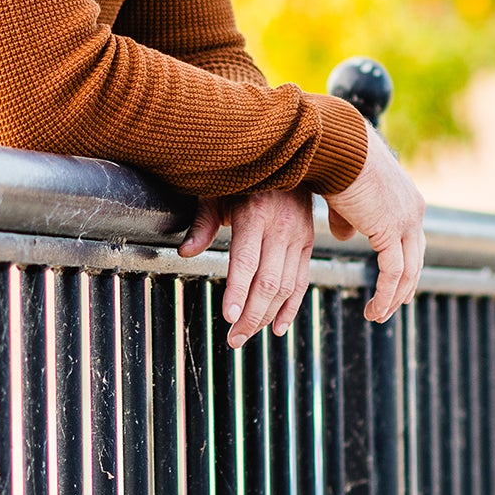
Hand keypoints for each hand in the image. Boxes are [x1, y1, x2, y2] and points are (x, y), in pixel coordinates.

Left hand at [179, 187, 313, 347]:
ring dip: (267, 317)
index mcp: (255, 213)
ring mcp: (299, 235)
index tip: (229, 317)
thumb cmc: (243, 174)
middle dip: (251, 315)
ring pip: (286, 287)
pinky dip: (292, 307)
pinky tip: (279, 327)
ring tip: (246, 334)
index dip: (238, 291)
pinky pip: (302, 280)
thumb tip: (186, 252)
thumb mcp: (217, 190)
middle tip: (234, 339)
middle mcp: (281, 226)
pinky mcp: (308, 241)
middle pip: (268, 282)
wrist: (286, 155)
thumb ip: (203, 223)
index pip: (247, 261)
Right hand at [324, 123, 425, 323]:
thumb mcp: (345, 192)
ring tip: (377, 315)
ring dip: (393, 297)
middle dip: (403, 286)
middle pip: (416, 258)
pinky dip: (385, 294)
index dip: (403, 264)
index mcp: (406, 198)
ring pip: (407, 271)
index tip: (393, 284)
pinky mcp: (390, 229)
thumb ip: (348, 216)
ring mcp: (406, 220)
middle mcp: (413, 210)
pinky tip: (373, 309)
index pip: (411, 239)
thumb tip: (345, 236)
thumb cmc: (335, 160)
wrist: (337, 144)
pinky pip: (392, 272)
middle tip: (391, 306)